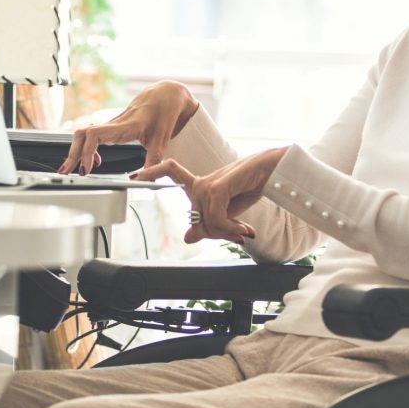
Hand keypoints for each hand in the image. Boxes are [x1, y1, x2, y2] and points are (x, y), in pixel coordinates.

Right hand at [58, 81, 199, 174]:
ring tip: (74, 169)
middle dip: (72, 154)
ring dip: (76, 151)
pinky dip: (85, 149)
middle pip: (82, 134)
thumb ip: (153, 162)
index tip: (87, 169)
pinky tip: (93, 161)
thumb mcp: (162, 140)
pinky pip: (91, 136)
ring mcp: (110, 125)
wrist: (166, 95)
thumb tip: (147, 182)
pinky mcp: (111, 127)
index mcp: (124, 126)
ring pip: (83, 134)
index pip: (95, 135)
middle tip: (67, 172)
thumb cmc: (163, 113)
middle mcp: (113, 124)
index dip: (86, 152)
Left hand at [135, 147, 288, 243]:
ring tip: (244, 231)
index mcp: (202, 184)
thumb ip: (209, 224)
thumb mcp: (229, 212)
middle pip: (196, 219)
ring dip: (227, 232)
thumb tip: (187, 237)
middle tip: (238, 235)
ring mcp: (209, 183)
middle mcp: (202, 182)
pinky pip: (215, 218)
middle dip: (217, 234)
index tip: (134, 176)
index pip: (170, 170)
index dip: (152, 172)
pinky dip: (229, 228)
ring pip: (206, 222)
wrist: (274, 171)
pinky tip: (244, 229)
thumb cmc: (252, 186)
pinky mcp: (218, 187)